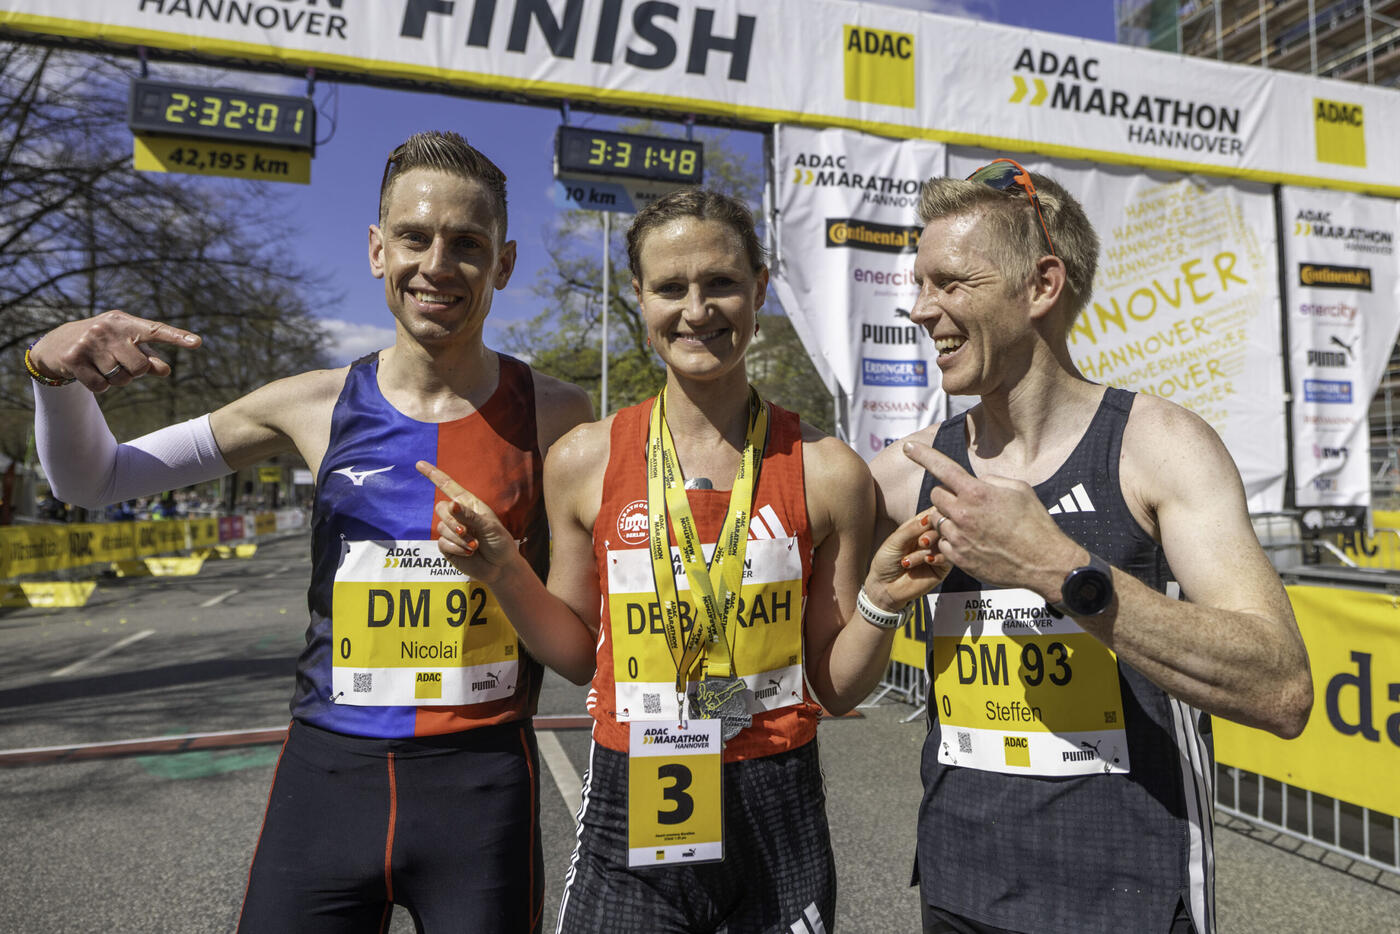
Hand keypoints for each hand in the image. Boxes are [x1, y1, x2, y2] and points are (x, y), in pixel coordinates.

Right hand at [30, 310, 200, 392]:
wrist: (58, 343)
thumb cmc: (104, 343)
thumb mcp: (126, 344)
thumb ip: (148, 357)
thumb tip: (165, 370)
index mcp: (124, 322)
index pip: (155, 330)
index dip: (177, 337)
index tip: (197, 342)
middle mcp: (107, 328)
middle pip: (140, 367)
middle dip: (134, 372)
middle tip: (120, 363)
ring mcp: (89, 343)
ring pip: (121, 379)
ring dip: (116, 380)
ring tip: (103, 365)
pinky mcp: (73, 358)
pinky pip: (101, 387)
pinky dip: (100, 386)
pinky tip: (90, 372)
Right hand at [416, 461, 520, 584]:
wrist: (500, 567)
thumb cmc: (499, 542)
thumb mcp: (489, 526)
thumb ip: (469, 516)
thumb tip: (450, 505)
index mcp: (469, 504)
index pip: (448, 486)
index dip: (433, 474)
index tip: (419, 463)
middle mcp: (458, 515)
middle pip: (440, 508)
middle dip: (452, 521)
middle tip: (466, 532)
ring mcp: (451, 531)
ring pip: (441, 527)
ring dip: (459, 538)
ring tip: (475, 546)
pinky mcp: (447, 547)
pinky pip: (442, 543)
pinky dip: (456, 548)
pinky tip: (469, 553)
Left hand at [864, 508, 950, 612]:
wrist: (884, 587)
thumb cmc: (886, 561)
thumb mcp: (895, 541)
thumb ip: (912, 529)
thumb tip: (930, 516)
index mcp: (918, 527)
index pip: (933, 513)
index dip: (935, 513)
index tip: (931, 520)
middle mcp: (930, 537)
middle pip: (943, 526)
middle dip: (933, 532)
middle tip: (922, 542)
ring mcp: (937, 552)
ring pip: (944, 542)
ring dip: (929, 548)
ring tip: (910, 560)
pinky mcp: (942, 568)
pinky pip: (948, 557)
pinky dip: (938, 557)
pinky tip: (927, 561)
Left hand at [902, 441, 1081, 597]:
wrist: (1044, 563)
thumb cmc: (1036, 524)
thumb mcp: (1019, 490)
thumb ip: (991, 480)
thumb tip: (976, 481)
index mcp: (977, 493)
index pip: (942, 467)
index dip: (922, 455)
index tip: (908, 447)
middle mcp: (963, 514)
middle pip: (936, 496)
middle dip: (947, 495)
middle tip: (967, 502)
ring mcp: (959, 538)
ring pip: (937, 520)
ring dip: (949, 519)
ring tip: (974, 525)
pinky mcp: (958, 558)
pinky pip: (943, 543)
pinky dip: (953, 540)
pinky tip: (974, 542)